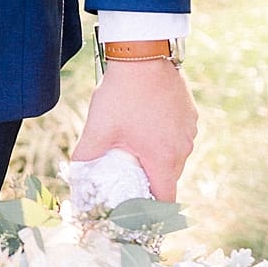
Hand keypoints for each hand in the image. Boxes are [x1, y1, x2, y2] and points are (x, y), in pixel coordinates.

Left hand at [72, 60, 196, 199]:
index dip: (154, 210)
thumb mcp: (99, 128)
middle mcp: (183, 148)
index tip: (141, 210)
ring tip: (136, 150)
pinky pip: (179, 135)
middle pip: (170, 177)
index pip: (166, 198)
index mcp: (164, 158)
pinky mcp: (190, 114)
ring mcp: (190, 130)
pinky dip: (165, 137)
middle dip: (152, 182)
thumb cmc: (122, 95)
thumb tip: (76, 172)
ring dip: (159, 157)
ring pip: (175, 155)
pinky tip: (146, 126)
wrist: (143, 56)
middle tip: (131, 179)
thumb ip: (87, 155)